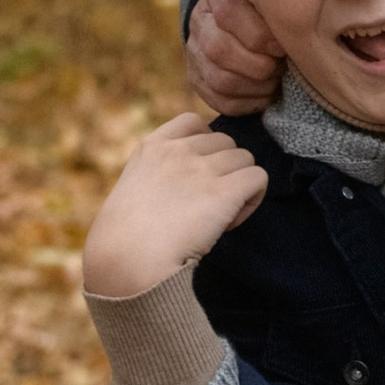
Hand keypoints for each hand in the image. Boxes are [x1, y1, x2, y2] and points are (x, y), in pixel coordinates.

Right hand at [82, 114, 268, 299]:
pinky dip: (252, 199)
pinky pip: (258, 178)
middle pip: (226, 142)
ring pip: (245, 159)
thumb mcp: (134, 190)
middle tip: (207, 206)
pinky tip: (231, 222)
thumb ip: (160, 175)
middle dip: (224, 171)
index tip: (198, 177)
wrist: (128, 261)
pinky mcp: (224, 192)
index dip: (206, 147)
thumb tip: (193, 187)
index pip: (194, 123)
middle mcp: (179, 151)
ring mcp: (202, 169)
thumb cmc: (125, 241)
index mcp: (152, 146)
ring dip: (240, 186)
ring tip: (219, 217)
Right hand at [186, 0, 283, 111]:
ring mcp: (195, 55)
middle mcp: (199, 24)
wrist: (240, 23)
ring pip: (220, 80)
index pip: (229, 14)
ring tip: (276, 79)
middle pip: (220, 51)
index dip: (258, 34)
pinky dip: (248, 102)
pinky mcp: (198, 81)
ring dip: (256, 85)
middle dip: (258, 65)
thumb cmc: (263, 5)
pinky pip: (220, 101)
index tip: (282, 46)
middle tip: (281, 66)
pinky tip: (265, 93)